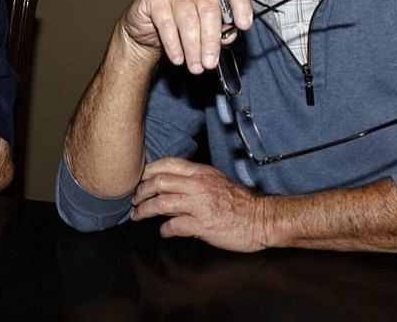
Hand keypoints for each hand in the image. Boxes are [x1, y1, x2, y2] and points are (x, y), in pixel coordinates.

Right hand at [119, 0, 250, 73]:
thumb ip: (221, 32)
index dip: (241, 6)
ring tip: (195, 67)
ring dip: (192, 47)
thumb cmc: (181, 29)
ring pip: (188, 18)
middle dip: (211, 40)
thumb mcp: (205, 32)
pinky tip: (178, 58)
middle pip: (209, 9)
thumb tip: (229, 36)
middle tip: (210, 63)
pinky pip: (166, 22)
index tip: (244, 25)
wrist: (147, 30)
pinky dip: (174, 44)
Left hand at [131, 157, 267, 251]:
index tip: (138, 179)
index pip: (167, 164)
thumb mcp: (217, 181)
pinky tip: (164, 232)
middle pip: (159, 182)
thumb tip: (171, 185)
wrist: (263, 219)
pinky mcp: (203, 225)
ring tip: (138, 215)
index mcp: (202, 173)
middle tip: (134, 200)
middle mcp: (199, 185)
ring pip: (162, 203)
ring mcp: (200, 205)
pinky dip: (165, 230)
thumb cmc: (242, 203)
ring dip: (145, 210)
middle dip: (141, 191)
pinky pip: (175, 226)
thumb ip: (195, 180)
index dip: (148, 171)